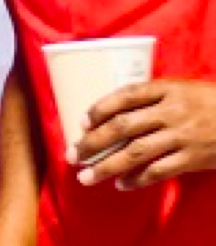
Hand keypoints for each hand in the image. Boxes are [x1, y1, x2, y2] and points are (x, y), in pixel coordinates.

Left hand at [69, 78, 215, 189]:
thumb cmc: (208, 101)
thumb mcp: (180, 88)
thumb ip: (152, 96)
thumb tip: (114, 109)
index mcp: (165, 89)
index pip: (125, 95)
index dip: (100, 108)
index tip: (81, 123)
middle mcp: (170, 111)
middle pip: (123, 126)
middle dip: (93, 142)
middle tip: (73, 155)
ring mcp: (182, 136)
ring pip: (136, 152)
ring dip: (108, 166)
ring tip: (87, 177)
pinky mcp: (194, 159)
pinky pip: (160, 171)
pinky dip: (138, 179)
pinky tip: (122, 185)